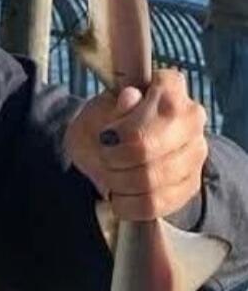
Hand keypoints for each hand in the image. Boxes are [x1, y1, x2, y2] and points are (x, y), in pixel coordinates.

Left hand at [64, 68, 207, 221]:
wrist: (110, 157)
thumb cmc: (102, 128)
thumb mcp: (94, 116)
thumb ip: (110, 109)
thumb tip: (130, 97)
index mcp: (170, 87)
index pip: (158, 105)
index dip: (125, 128)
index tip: (106, 135)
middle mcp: (192, 116)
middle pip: (146, 147)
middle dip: (113, 160)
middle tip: (104, 159)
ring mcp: (196, 152)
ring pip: (150, 180)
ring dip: (118, 183)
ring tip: (110, 176)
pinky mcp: (191, 184)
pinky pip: (153, 204)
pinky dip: (126, 203)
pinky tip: (119, 195)